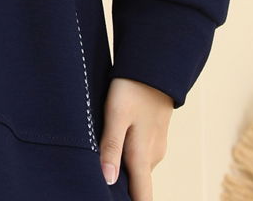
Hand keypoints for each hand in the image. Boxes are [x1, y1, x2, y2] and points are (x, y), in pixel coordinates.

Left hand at [99, 77, 173, 198]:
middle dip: (122, 189)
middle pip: (138, 184)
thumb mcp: (116, 115)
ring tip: (102, 168)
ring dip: (123, 170)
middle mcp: (152, 156)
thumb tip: (108, 180)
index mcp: (143, 156)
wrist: (154, 64)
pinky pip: (139, 154)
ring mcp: (155, 145)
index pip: (142, 196)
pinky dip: (127, 156)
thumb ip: (111, 146)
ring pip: (137, 168)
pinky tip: (112, 147)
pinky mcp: (153, 134)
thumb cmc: (132, 88)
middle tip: (97, 186)